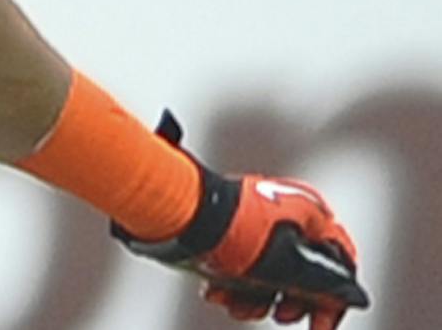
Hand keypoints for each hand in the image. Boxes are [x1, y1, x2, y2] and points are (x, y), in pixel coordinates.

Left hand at [113, 113, 369, 328]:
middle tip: (280, 314)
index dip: (333, 299)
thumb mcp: (290, 269)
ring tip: (237, 305)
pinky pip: (242, 264)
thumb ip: (325, 286)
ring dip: (255, 297)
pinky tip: (218, 293)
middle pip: (302, 271)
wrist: (178, 217)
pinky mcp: (228, 230)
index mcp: (308, 211)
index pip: (339, 261)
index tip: (320, 325)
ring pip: (269, 272)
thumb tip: (351, 297)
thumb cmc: (231, 232)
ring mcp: (254, 221)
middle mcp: (284, 212)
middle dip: (287, 300)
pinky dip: (234, 284)